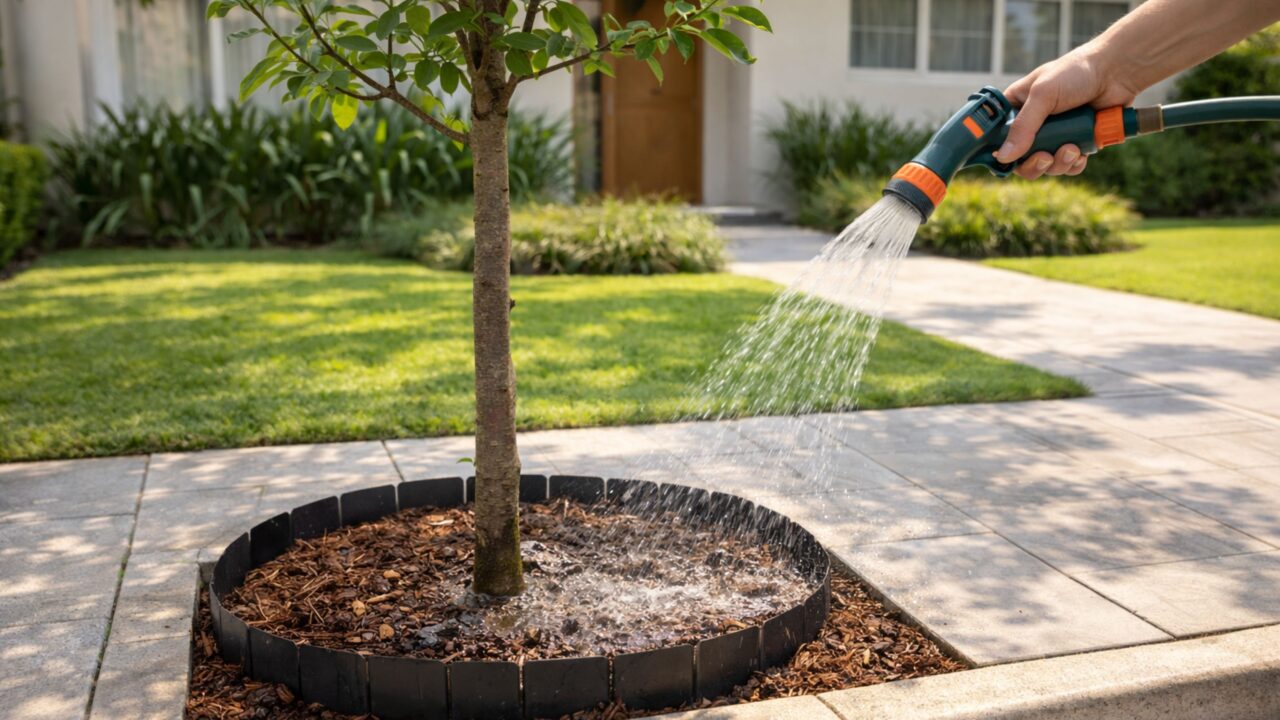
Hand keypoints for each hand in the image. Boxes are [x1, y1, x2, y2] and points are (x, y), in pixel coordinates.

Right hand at [998, 46, 1139, 178]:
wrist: (1117, 72)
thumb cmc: (1076, 72)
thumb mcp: (1043, 95)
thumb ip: (1023, 127)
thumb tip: (1003, 157)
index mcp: (1017, 107)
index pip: (996, 136)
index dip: (998, 151)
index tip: (1002, 160)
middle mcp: (1033, 123)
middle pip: (1020, 159)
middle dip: (1033, 164)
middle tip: (1044, 158)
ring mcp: (1055, 135)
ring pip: (1046, 165)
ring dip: (1058, 163)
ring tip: (1072, 149)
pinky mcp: (1076, 142)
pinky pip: (1068, 165)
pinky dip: (1074, 163)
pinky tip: (1081, 152)